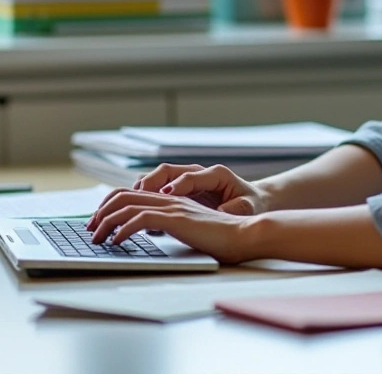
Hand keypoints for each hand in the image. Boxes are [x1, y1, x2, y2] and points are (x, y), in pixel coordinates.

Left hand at [85, 189, 255, 263]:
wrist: (246, 234)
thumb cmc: (223, 237)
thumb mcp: (191, 230)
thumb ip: (173, 226)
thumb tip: (151, 235)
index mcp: (171, 199)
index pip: (131, 193)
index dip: (110, 204)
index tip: (99, 221)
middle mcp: (169, 199)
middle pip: (123, 196)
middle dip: (100, 212)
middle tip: (90, 229)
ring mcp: (173, 207)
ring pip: (128, 206)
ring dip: (106, 222)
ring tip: (97, 238)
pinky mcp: (177, 219)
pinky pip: (141, 219)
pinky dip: (123, 229)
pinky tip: (117, 241)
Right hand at [133, 164, 268, 215]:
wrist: (252, 202)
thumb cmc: (250, 204)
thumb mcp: (248, 207)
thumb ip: (237, 207)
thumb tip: (222, 210)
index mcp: (216, 175)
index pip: (190, 176)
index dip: (176, 186)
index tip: (166, 195)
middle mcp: (198, 173)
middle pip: (167, 171)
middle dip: (150, 183)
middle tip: (137, 197)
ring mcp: (187, 179)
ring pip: (158, 177)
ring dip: (143, 189)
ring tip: (129, 203)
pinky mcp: (180, 189)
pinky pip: (157, 188)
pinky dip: (145, 196)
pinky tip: (136, 209)